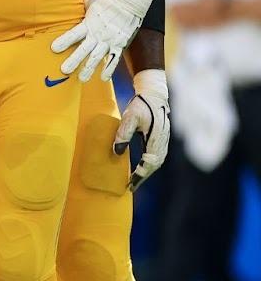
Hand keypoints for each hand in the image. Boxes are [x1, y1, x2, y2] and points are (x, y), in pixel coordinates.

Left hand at [51, 0, 156, 81]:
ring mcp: (109, 40)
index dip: (64, 41)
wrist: (130, 1)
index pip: (74, 34)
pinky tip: (103, 78)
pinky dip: (109, 69)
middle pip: (84, 49)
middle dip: (74, 60)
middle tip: (64, 70)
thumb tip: (71, 4)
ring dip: (89, 68)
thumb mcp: (91, 1)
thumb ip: (81, 7)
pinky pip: (114, 58)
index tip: (54, 49)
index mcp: (89, 23)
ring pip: (97, 57)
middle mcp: (98, 34)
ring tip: (82, 79)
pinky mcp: (120, 44)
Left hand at [114, 68, 169, 190]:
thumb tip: (117, 152)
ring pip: (157, 161)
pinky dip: (149, 164)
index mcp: (156, 140)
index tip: (130, 184)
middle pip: (154, 165)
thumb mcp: (129, 118)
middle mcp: (162, 142)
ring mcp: (163, 140)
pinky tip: (142, 167)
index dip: (140, 175)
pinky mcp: (161, 138)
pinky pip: (156, 156)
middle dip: (144, 177)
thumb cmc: (141, 105)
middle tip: (131, 187)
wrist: (154, 94)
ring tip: (135, 180)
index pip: (149, 163)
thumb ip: (123, 134)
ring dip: (147, 171)